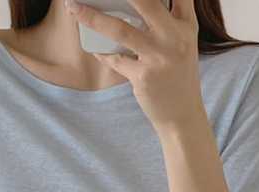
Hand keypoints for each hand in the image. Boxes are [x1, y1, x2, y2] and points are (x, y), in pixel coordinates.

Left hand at [65, 0, 204, 131]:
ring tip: (73, 8)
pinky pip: (114, 59)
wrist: (181, 114)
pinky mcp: (143, 76)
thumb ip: (168, 21)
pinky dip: (101, 53)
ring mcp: (158, 57)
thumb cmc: (177, 76)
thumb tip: (136, 5)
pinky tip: (94, 48)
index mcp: (186, 25)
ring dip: (92, 17)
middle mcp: (175, 37)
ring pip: (119, 30)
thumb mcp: (182, 44)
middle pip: (145, 2)